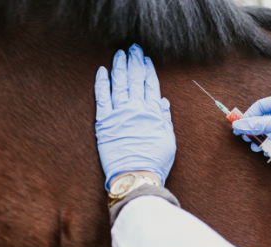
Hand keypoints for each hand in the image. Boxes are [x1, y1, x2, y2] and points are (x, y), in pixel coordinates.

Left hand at [95, 44, 175, 189]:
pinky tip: (102, 70)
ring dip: (120, 66)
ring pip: (119, 83)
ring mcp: (119, 113)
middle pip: (135, 79)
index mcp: (153, 112)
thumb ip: (164, 118)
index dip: (148, 70)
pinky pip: (102, 96)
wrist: (136, 175)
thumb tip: (162, 102)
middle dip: (135, 62)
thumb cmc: (154, 161)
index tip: (146, 59)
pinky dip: (102, 82)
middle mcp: (136, 108)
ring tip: (120, 54)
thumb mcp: (168, 139)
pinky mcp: (104, 121)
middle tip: (133, 49)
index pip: (151, 85)